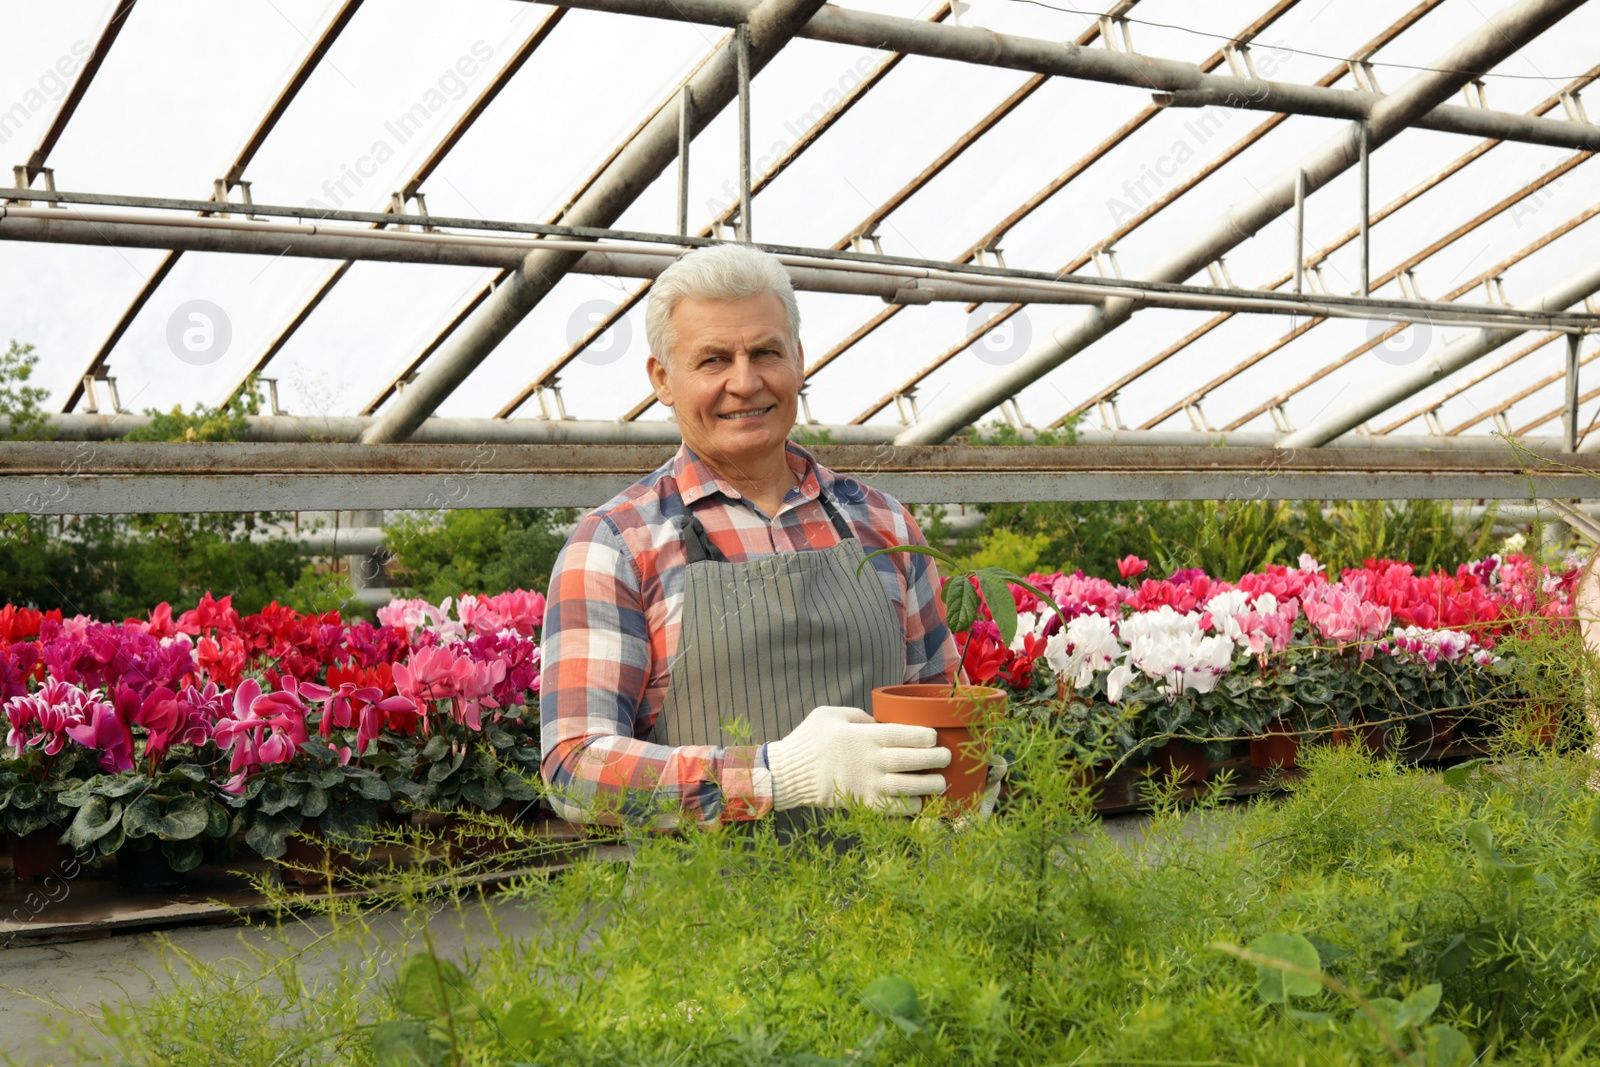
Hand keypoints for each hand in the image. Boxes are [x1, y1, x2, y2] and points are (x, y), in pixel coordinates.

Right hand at [766, 706, 950, 812]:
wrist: (788, 774)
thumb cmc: (809, 739)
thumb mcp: (831, 714)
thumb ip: (860, 716)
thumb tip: (881, 722)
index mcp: (864, 737)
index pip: (904, 734)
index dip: (925, 736)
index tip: (934, 737)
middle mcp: (870, 761)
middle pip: (911, 760)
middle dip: (935, 759)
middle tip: (947, 757)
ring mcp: (866, 785)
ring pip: (906, 787)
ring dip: (928, 785)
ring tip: (941, 782)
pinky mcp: (861, 803)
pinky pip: (890, 809)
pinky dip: (908, 808)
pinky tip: (919, 803)